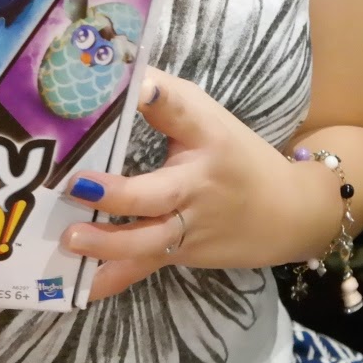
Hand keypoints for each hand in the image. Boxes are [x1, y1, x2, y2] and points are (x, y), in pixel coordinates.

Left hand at [61, 69, 326, 301]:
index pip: (180, 109)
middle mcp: (197, 183)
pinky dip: (114, 280)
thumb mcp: (205, 117)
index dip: (158, 95)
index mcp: (204, 135)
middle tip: (75, 187)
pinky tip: (83, 290)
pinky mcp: (182, 253)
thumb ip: (161, 98)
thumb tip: (111, 72)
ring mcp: (190, 225)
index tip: (138, 83)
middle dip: (118, 193)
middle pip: (158, 192)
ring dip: (109, 243)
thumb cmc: (234, 153)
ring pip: (149, 240)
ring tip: (72, 238)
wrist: (290, 213)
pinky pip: (145, 267)